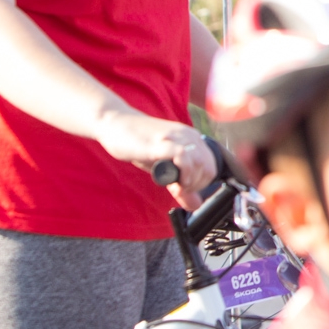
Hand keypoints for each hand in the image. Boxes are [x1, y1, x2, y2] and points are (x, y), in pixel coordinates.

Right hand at [94, 110, 215, 208]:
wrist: (116, 124)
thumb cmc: (139, 145)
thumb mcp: (164, 166)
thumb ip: (181, 183)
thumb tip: (196, 205)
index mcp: (192, 139)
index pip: (212, 166)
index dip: (201, 184)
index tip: (184, 189)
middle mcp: (189, 136)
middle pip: (209, 167)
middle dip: (196, 185)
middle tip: (178, 190)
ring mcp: (176, 137)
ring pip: (200, 163)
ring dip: (189, 181)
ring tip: (174, 186)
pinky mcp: (161, 142)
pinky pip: (183, 156)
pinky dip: (182, 172)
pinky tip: (171, 179)